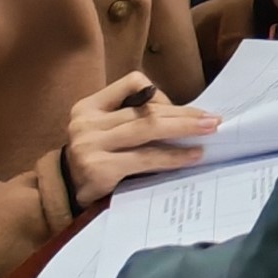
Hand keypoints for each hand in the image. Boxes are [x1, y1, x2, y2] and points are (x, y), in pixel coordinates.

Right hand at [63, 75, 217, 209]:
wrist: (63, 193)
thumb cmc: (95, 159)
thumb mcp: (104, 131)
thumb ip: (130, 119)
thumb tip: (183, 116)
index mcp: (89, 106)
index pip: (132, 83)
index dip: (160, 94)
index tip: (179, 110)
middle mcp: (86, 122)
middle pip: (146, 110)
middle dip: (184, 114)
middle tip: (213, 118)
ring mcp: (91, 145)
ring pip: (148, 128)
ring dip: (184, 129)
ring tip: (210, 130)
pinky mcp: (100, 168)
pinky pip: (145, 158)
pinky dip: (173, 156)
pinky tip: (192, 156)